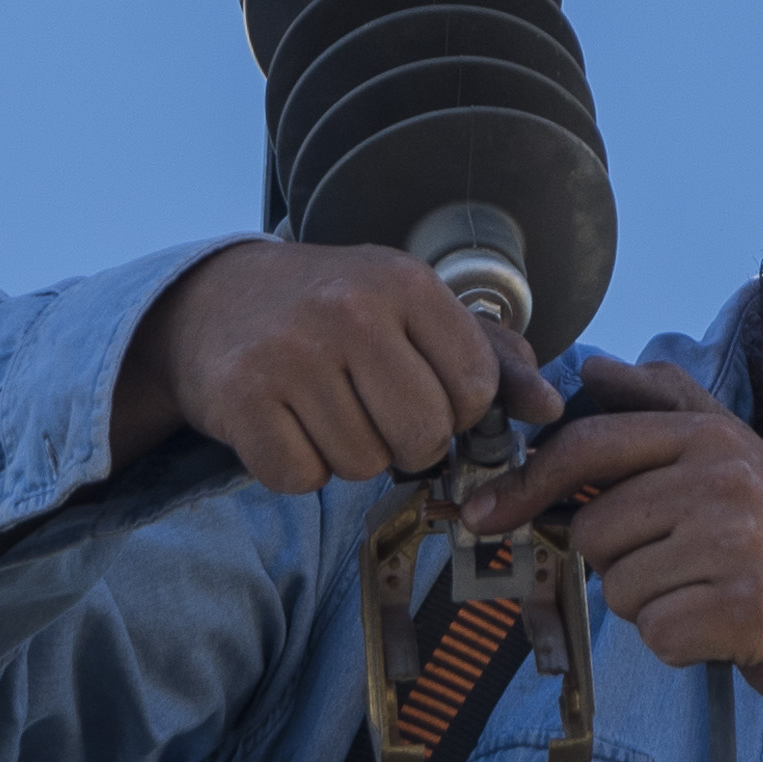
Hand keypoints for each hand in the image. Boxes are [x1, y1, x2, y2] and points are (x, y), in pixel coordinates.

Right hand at [110, 241, 562, 495]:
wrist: (213, 301)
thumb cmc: (331, 310)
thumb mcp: (411, 309)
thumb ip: (489, 358)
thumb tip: (549, 409)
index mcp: (404, 282)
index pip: (472, 388)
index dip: (455, 410)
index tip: (421, 390)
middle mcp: (349, 311)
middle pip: (421, 437)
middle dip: (403, 442)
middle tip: (369, 409)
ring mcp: (290, 353)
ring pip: (362, 465)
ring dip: (347, 455)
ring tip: (322, 408)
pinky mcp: (242, 397)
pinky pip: (301, 478)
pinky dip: (297, 468)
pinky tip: (285, 425)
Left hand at [481, 357, 762, 736]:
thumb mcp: (739, 455)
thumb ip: (667, 407)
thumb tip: (592, 367)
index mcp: (711, 435)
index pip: (586, 445)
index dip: (525, 484)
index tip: (485, 516)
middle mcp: (723, 476)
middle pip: (592, 529)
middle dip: (619, 562)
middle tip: (680, 568)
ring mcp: (737, 540)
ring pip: (618, 588)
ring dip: (652, 607)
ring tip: (710, 594)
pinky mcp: (745, 607)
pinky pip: (654, 634)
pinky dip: (678, 645)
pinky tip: (722, 630)